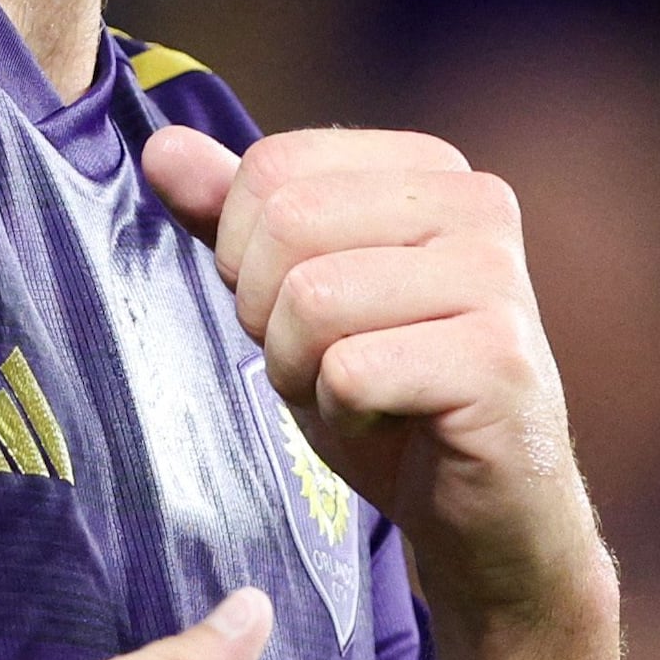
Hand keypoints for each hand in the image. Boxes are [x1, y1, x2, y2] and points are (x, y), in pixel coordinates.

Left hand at [141, 122, 611, 625]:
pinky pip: (352, 371)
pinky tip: (388, 422)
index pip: (274, 167)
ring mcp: (498, 280)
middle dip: (270, 314)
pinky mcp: (498, 361)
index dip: (247, 255)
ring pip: (313, 297)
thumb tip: (162, 148)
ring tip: (354, 393)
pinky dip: (341, 413)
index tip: (300, 311)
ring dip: (302, 369)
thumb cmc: (389, 396)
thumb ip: (234, 221)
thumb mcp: (294, 299)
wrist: (485, 511)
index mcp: (431, 168)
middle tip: (322, 362)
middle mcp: (477, 204)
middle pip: (288, 223)